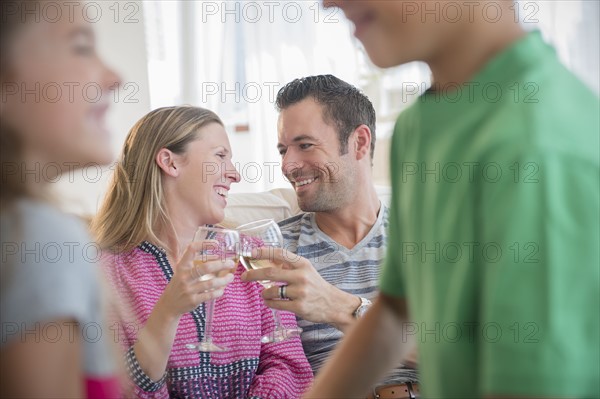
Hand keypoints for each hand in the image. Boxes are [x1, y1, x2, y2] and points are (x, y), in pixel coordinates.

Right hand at [156, 242, 234, 318]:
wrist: (169, 305)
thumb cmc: (179, 284)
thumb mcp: (182, 271)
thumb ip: (196, 263)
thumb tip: (218, 256)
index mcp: (182, 266)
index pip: (191, 249)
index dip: (205, 244)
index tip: (217, 244)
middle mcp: (184, 276)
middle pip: (206, 268)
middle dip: (221, 265)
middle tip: (231, 263)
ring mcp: (188, 289)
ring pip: (211, 283)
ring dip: (223, 280)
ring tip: (231, 277)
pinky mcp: (193, 300)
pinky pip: (210, 295)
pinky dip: (218, 292)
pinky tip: (222, 289)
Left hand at [240, 247, 359, 328]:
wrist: (334, 305)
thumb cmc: (317, 286)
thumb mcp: (307, 270)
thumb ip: (290, 265)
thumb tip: (268, 259)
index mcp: (302, 264)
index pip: (280, 254)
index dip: (264, 252)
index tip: (251, 252)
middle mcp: (301, 276)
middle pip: (270, 273)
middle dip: (253, 274)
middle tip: (243, 277)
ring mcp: (300, 292)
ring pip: (271, 291)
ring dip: (264, 293)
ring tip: (264, 294)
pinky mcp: (299, 307)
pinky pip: (276, 304)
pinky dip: (269, 302)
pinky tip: (270, 301)